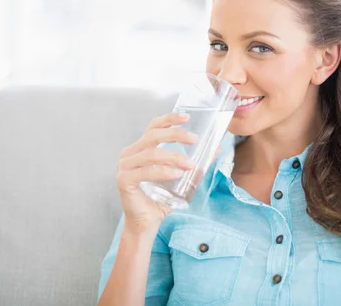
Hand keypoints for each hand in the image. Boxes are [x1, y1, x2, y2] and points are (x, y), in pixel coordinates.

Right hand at [116, 112, 197, 234]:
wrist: (147, 223)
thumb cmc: (161, 199)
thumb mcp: (181, 177)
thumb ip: (194, 162)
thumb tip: (216, 149)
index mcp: (139, 149)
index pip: (153, 127)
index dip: (169, 119)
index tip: (187, 117)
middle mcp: (129, 154)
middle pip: (153, 136)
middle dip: (176, 135)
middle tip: (195, 139)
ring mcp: (124, 167)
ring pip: (152, 153)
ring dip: (174, 156)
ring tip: (190, 164)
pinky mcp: (124, 180)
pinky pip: (146, 171)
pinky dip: (163, 171)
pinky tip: (177, 174)